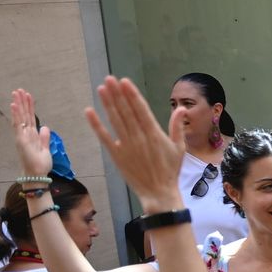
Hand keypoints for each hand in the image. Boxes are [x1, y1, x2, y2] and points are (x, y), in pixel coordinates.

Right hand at [7, 89, 54, 177]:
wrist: (38, 174)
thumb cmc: (40, 164)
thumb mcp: (45, 148)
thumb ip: (44, 137)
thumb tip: (45, 127)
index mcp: (32, 135)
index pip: (30, 117)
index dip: (30, 107)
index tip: (29, 96)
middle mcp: (25, 133)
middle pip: (24, 114)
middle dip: (22, 102)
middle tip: (20, 89)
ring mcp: (22, 136)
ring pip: (20, 117)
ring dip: (18, 104)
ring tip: (16, 93)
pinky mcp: (20, 139)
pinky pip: (17, 125)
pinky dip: (16, 114)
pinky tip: (14, 105)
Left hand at [82, 79, 186, 212]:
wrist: (159, 192)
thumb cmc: (170, 170)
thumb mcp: (179, 148)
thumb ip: (177, 127)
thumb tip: (181, 108)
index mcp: (154, 134)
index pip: (141, 109)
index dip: (132, 95)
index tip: (124, 81)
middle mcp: (139, 137)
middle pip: (126, 111)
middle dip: (117, 94)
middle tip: (109, 79)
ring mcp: (126, 146)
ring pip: (115, 121)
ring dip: (107, 104)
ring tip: (101, 89)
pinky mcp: (116, 155)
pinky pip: (104, 137)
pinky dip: (96, 125)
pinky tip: (90, 112)